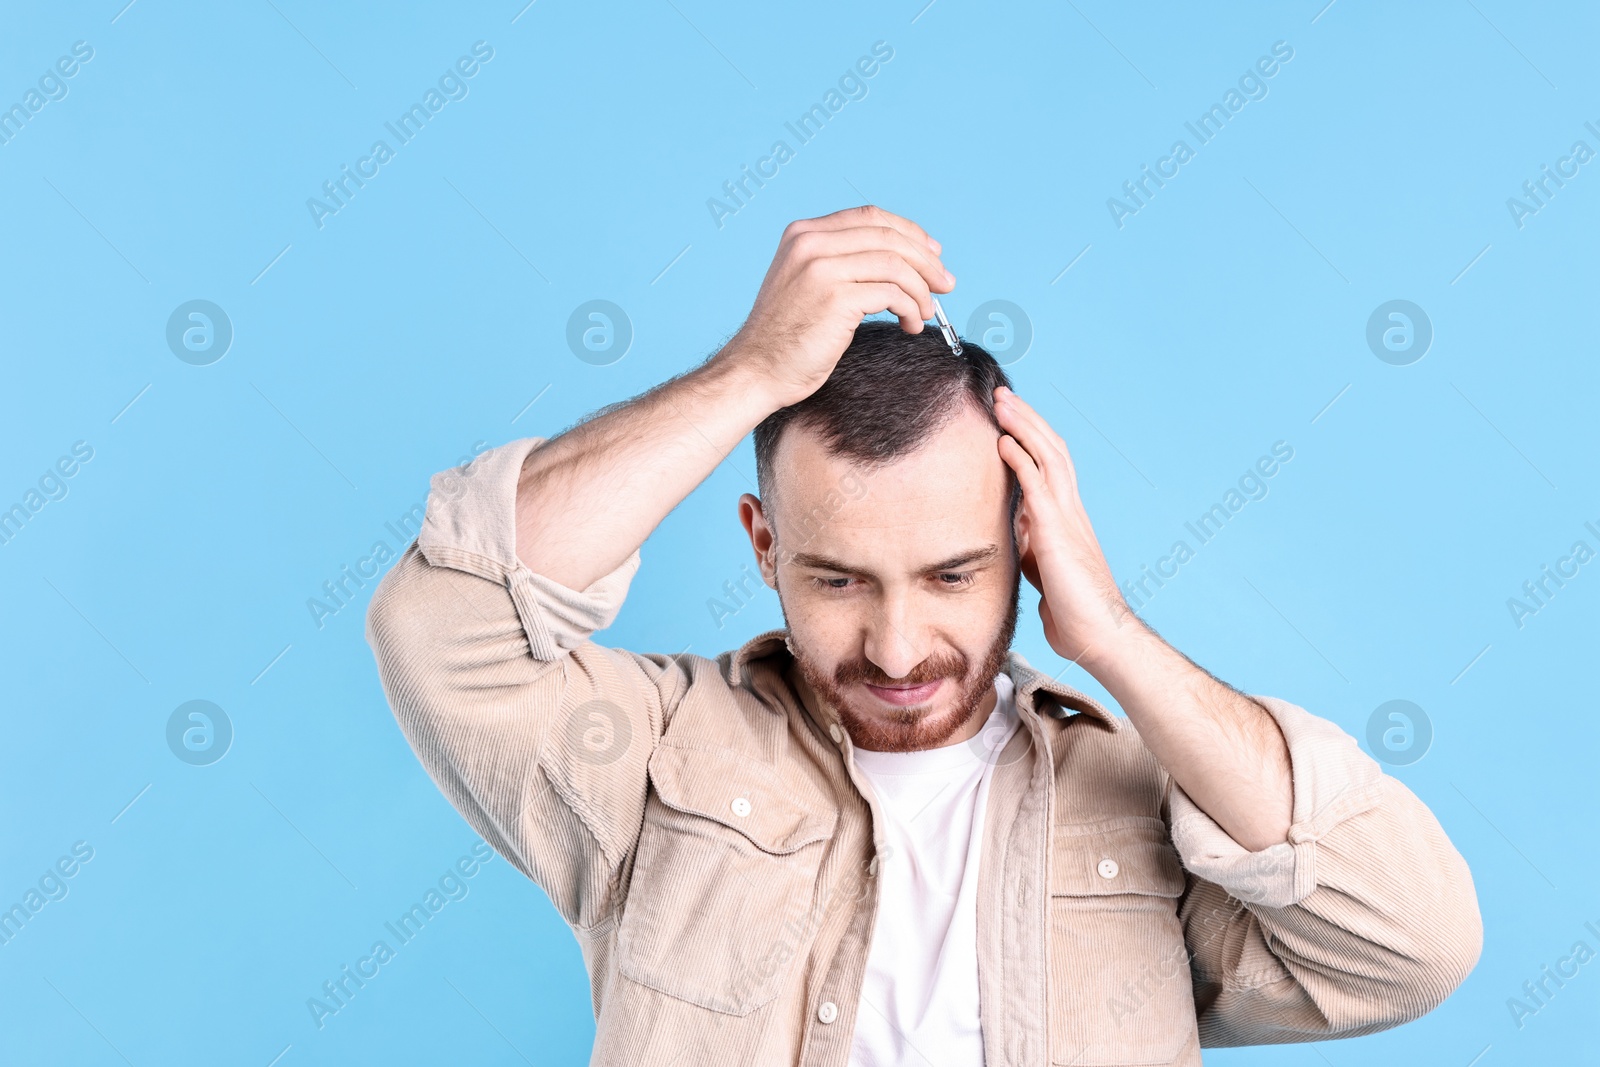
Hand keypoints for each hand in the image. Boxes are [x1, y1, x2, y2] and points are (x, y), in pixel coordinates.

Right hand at [717, 205, 954, 409]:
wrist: (757, 369)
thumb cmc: (786, 336)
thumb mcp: (807, 283)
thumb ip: (840, 262)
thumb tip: (900, 260)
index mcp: (804, 233)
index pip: (870, 217)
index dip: (909, 233)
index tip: (932, 254)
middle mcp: (810, 243)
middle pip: (888, 237)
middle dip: (925, 261)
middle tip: (945, 284)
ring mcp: (821, 268)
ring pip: (896, 265)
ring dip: (921, 290)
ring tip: (925, 313)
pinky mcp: (836, 297)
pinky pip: (892, 293)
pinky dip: (911, 308)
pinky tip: (910, 324)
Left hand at [993, 386, 1138, 668]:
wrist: (1100, 637)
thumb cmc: (1074, 615)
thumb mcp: (1041, 574)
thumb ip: (1029, 551)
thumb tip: (1013, 537)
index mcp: (1067, 520)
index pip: (1051, 466)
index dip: (1031, 439)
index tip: (1008, 420)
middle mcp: (1071, 511)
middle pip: (1051, 450)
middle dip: (1026, 420)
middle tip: (1002, 396)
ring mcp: (1067, 519)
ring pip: (1048, 457)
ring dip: (1023, 427)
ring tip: (1001, 403)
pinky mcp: (1057, 533)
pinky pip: (1037, 486)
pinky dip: (1020, 460)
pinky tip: (1003, 442)